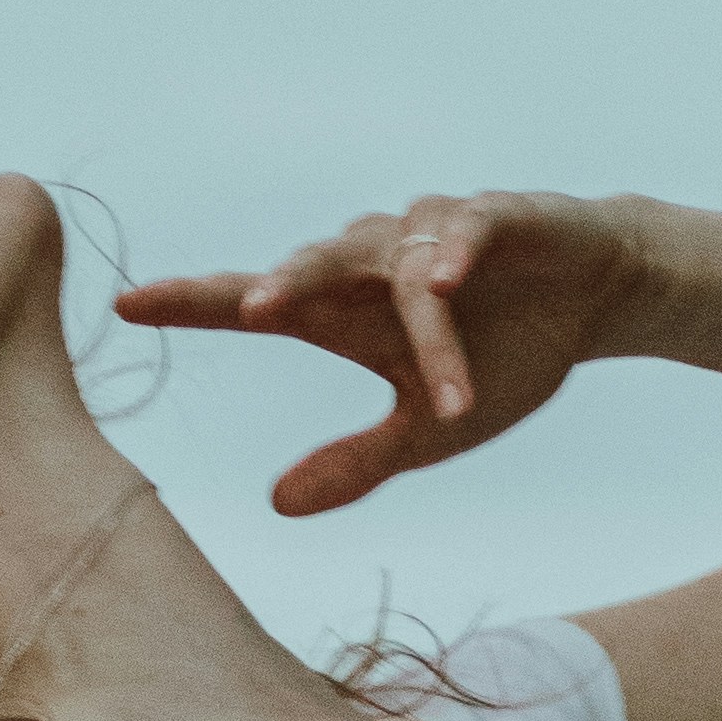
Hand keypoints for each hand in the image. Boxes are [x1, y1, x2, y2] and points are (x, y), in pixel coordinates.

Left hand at [115, 191, 649, 517]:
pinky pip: (464, 230)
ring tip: (444, 375)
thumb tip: (275, 505)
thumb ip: (357, 464)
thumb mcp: (431, 431)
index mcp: (344, 311)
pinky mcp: (493, 215)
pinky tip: (449, 281)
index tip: (126, 305)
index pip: (254, 302)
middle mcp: (372, 262)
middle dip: (281, 283)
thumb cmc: (503, 354)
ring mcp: (430, 233)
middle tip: (253, 309)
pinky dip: (456, 253)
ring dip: (428, 327)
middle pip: (311, 266)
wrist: (596, 298)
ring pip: (406, 272)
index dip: (192, 303)